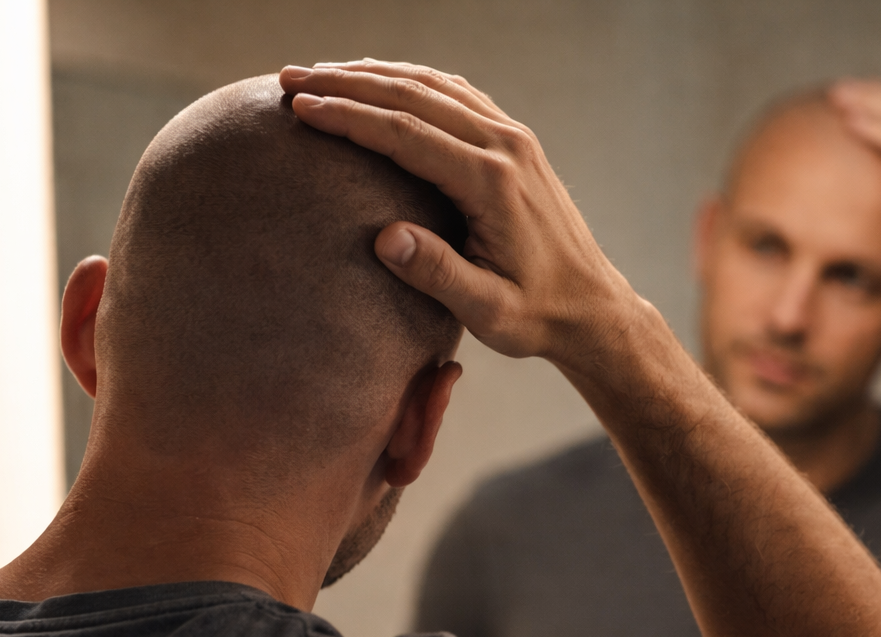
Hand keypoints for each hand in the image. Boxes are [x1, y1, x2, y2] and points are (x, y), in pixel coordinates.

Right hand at [279, 61, 642, 364]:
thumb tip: (384, 238)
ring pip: (434, 86)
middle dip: (346, 83)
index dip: (348, 116)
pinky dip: (411, 82)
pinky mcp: (516, 144)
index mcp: (492, 182)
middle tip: (288, 79)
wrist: (593, 308)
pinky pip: (457, 96)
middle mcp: (506, 147)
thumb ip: (438, 274)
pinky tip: (379, 84)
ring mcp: (514, 139)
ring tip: (320, 75)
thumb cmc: (537, 316)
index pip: (405, 132)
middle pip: (414, 95)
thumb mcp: (488, 311)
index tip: (299, 107)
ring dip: (374, 75)